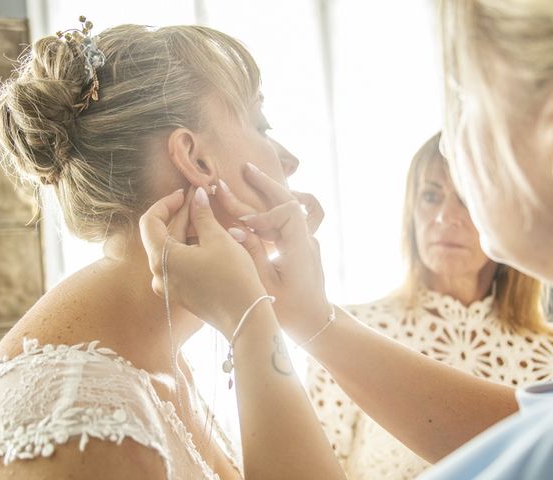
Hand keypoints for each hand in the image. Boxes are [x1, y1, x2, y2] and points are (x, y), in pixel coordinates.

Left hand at [139, 187, 266, 339]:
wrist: (245, 317)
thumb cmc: (233, 277)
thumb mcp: (218, 239)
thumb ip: (202, 215)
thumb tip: (197, 195)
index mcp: (162, 259)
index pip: (150, 221)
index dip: (166, 203)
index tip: (185, 193)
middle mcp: (158, 275)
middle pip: (162, 236)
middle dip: (181, 215)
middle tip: (200, 198)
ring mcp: (168, 287)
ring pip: (172, 250)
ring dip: (186, 231)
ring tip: (208, 216)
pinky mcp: (180, 294)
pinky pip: (179, 264)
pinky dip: (190, 248)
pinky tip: (208, 239)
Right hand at [215, 165, 330, 342]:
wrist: (316, 323)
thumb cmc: (289, 311)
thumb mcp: (265, 287)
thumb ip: (252, 255)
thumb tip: (236, 230)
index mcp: (299, 248)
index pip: (286, 213)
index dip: (263, 214)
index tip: (242, 225)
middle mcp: (307, 239)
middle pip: (290, 201)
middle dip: (266, 184)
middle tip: (245, 168)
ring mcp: (307, 240)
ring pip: (292, 206)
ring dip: (272, 190)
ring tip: (251, 176)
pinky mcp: (303, 245)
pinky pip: (294, 217)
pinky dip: (280, 205)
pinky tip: (269, 200)